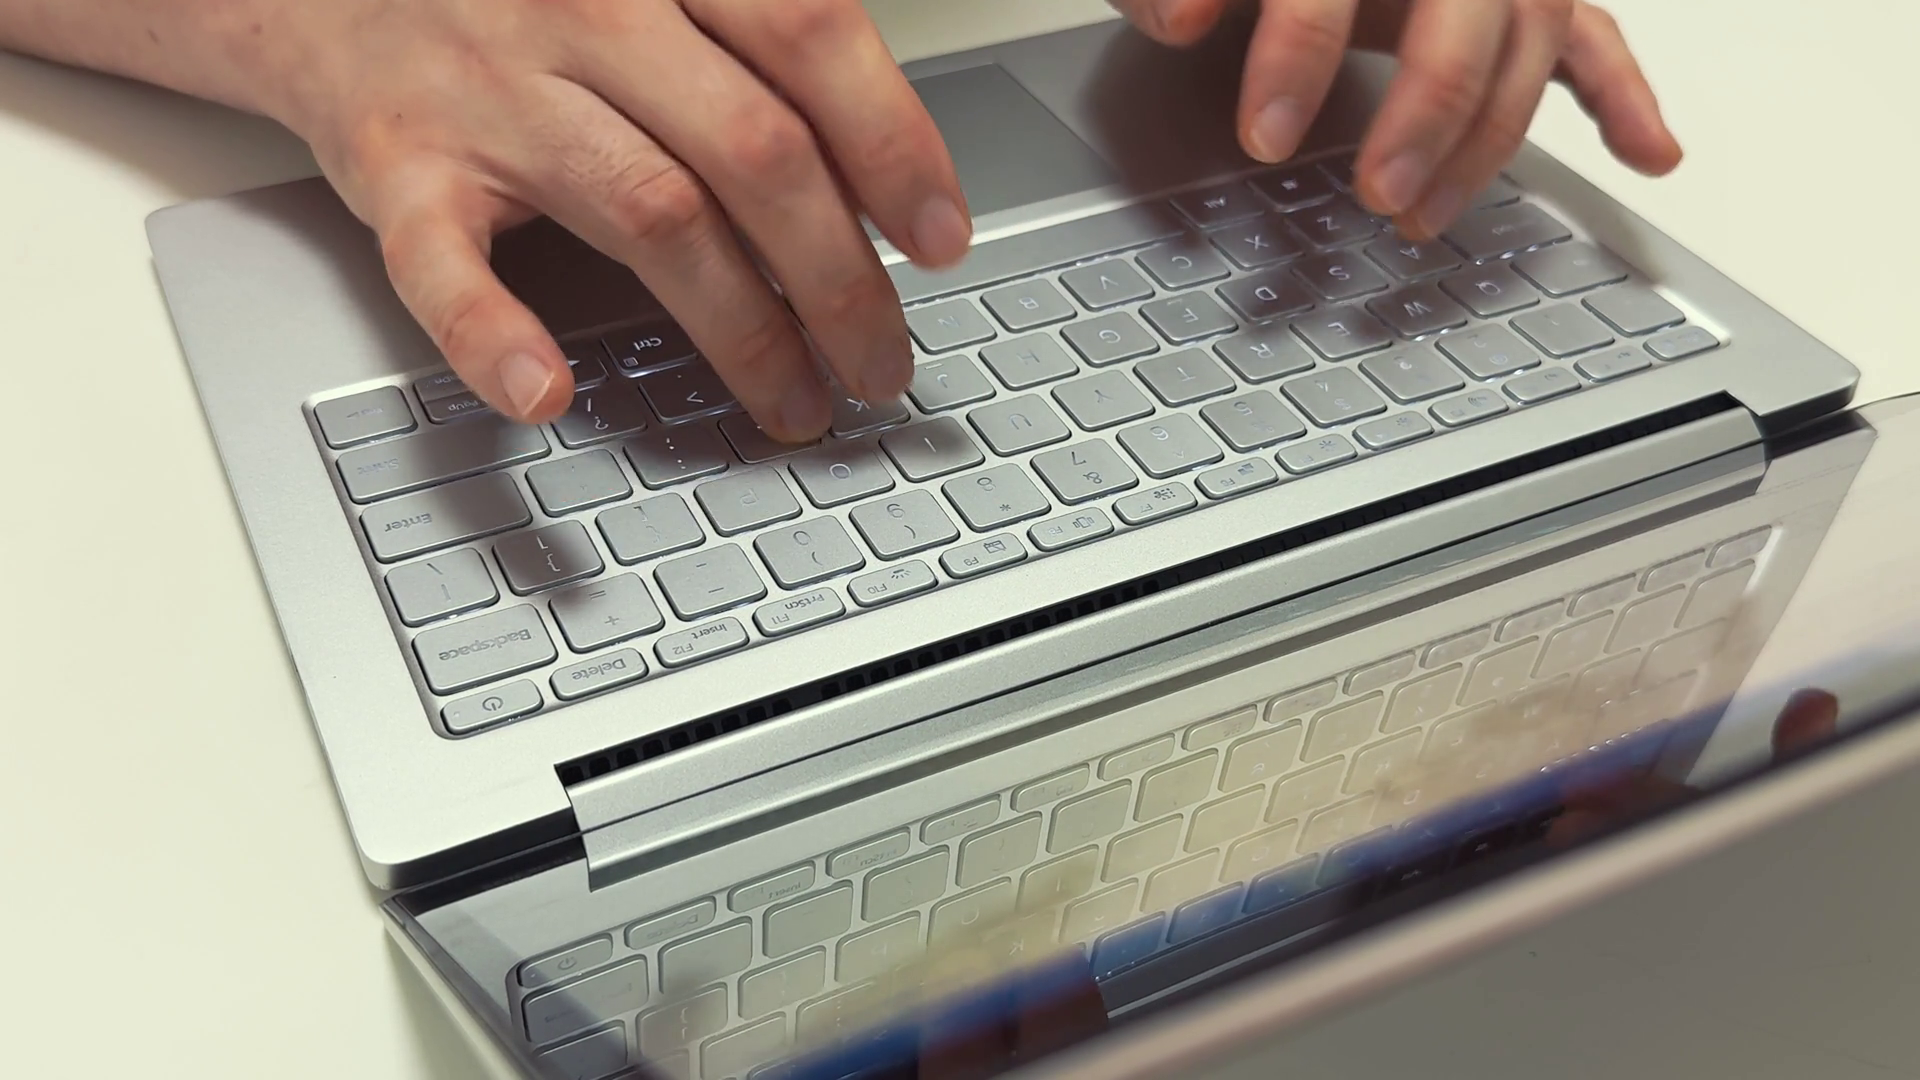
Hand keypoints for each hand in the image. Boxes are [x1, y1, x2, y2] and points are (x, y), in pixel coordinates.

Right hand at [250, 0, 970, 437]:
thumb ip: (750, 50)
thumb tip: (880, 175)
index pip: (810, 35)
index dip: (893, 144)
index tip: (941, 237)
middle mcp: (582, 8)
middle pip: (752, 147)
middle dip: (840, 276)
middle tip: (881, 361)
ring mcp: (486, 87)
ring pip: (650, 214)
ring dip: (742, 331)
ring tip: (795, 400)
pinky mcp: (396, 163)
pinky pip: (444, 260)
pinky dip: (493, 334)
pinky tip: (546, 391)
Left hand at [1109, 0, 1683, 238]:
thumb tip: (1175, 18)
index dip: (1300, 50)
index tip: (1265, 136)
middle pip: (1468, 10)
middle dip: (1428, 111)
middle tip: (1375, 197)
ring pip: (1529, 36)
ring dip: (1490, 137)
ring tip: (1422, 218)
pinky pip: (1590, 35)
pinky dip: (1620, 94)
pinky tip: (1648, 154)